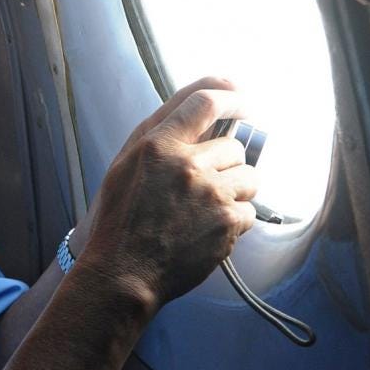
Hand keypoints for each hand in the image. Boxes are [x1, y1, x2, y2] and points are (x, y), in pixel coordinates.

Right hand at [79, 78, 259, 311]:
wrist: (124, 271)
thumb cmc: (120, 217)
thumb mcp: (125, 164)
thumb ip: (160, 133)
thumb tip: (201, 103)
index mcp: (158, 145)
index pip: (205, 102)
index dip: (231, 97)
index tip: (242, 103)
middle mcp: (187, 165)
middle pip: (234, 147)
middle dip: (225, 163)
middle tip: (203, 184)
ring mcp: (211, 195)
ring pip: (250, 177)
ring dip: (235, 190)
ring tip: (207, 208)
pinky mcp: (228, 224)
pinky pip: (250, 211)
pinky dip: (234, 221)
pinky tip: (208, 229)